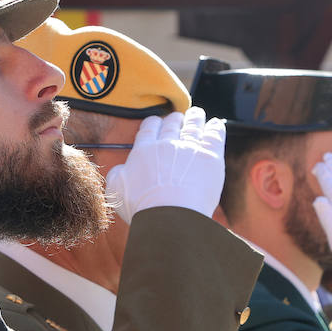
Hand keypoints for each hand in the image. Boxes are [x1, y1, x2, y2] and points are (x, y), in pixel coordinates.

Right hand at [104, 108, 226, 222]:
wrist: (169, 215)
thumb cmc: (141, 207)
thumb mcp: (116, 189)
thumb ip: (118, 173)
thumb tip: (122, 167)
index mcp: (143, 150)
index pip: (149, 128)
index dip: (153, 123)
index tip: (156, 123)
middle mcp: (166, 144)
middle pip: (171, 124)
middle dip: (174, 120)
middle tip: (177, 119)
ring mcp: (189, 147)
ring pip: (193, 124)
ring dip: (195, 118)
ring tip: (196, 115)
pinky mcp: (210, 155)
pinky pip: (214, 134)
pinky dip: (214, 127)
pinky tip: (215, 124)